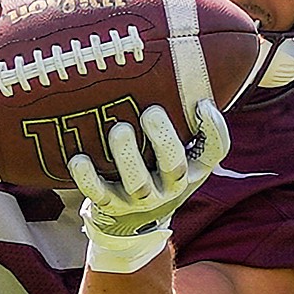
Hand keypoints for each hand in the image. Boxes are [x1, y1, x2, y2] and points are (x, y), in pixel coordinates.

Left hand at [69, 99, 229, 272]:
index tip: (202, 103)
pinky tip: (79, 159)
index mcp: (191, 169)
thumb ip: (180, 120)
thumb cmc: (155, 170)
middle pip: (173, 167)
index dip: (214, 129)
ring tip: (120, 130)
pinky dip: (88, 178)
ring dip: (128, 156)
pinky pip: (99, 194)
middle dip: (163, 139)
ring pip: (137, 183)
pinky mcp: (111, 206)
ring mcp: (140, 200)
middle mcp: (170, 187)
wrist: (131, 222)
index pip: (213, 151)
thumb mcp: (176, 151)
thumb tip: (177, 71)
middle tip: (151, 112)